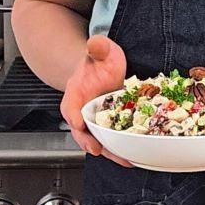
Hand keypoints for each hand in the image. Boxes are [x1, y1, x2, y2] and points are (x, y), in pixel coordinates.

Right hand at [60, 35, 131, 166]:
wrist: (103, 68)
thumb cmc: (99, 61)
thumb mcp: (101, 50)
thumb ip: (98, 47)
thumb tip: (96, 43)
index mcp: (75, 94)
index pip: (70, 107)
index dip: (73, 116)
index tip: (78, 123)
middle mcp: (83, 112)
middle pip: (82, 131)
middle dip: (88, 142)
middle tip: (96, 149)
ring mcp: (97, 122)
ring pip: (99, 141)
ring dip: (110, 152)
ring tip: (124, 160)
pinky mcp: (111, 126)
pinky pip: (114, 141)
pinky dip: (122, 150)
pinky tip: (135, 157)